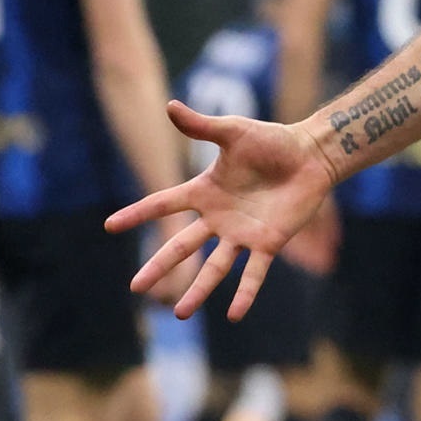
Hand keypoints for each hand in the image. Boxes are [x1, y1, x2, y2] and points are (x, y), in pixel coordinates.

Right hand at [108, 103, 336, 317]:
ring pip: (214, 268)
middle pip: (183, 245)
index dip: (137, 214)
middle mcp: (218, 217)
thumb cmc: (271, 141)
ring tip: (181, 314)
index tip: (110, 226)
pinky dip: (245, 293)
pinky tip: (234, 315)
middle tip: (135, 287)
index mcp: (205, 191)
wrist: (310, 155)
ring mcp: (241, 233)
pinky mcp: (268, 243)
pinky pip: (253, 273)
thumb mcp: (232, 132)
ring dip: (198, 291)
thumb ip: (201, 126)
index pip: (163, 204)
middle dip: (159, 266)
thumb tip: (169, 105)